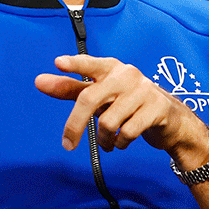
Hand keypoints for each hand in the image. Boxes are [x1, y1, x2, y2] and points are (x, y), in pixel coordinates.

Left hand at [34, 54, 208, 167]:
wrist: (169, 117)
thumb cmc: (127, 103)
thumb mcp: (100, 94)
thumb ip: (70, 88)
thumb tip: (39, 81)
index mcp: (111, 68)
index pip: (90, 64)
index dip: (75, 64)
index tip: (58, 63)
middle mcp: (127, 75)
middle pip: (90, 98)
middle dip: (75, 125)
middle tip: (67, 145)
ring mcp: (144, 91)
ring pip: (108, 121)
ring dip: (104, 138)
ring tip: (108, 141)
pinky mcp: (157, 108)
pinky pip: (127, 132)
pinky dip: (120, 143)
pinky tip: (122, 141)